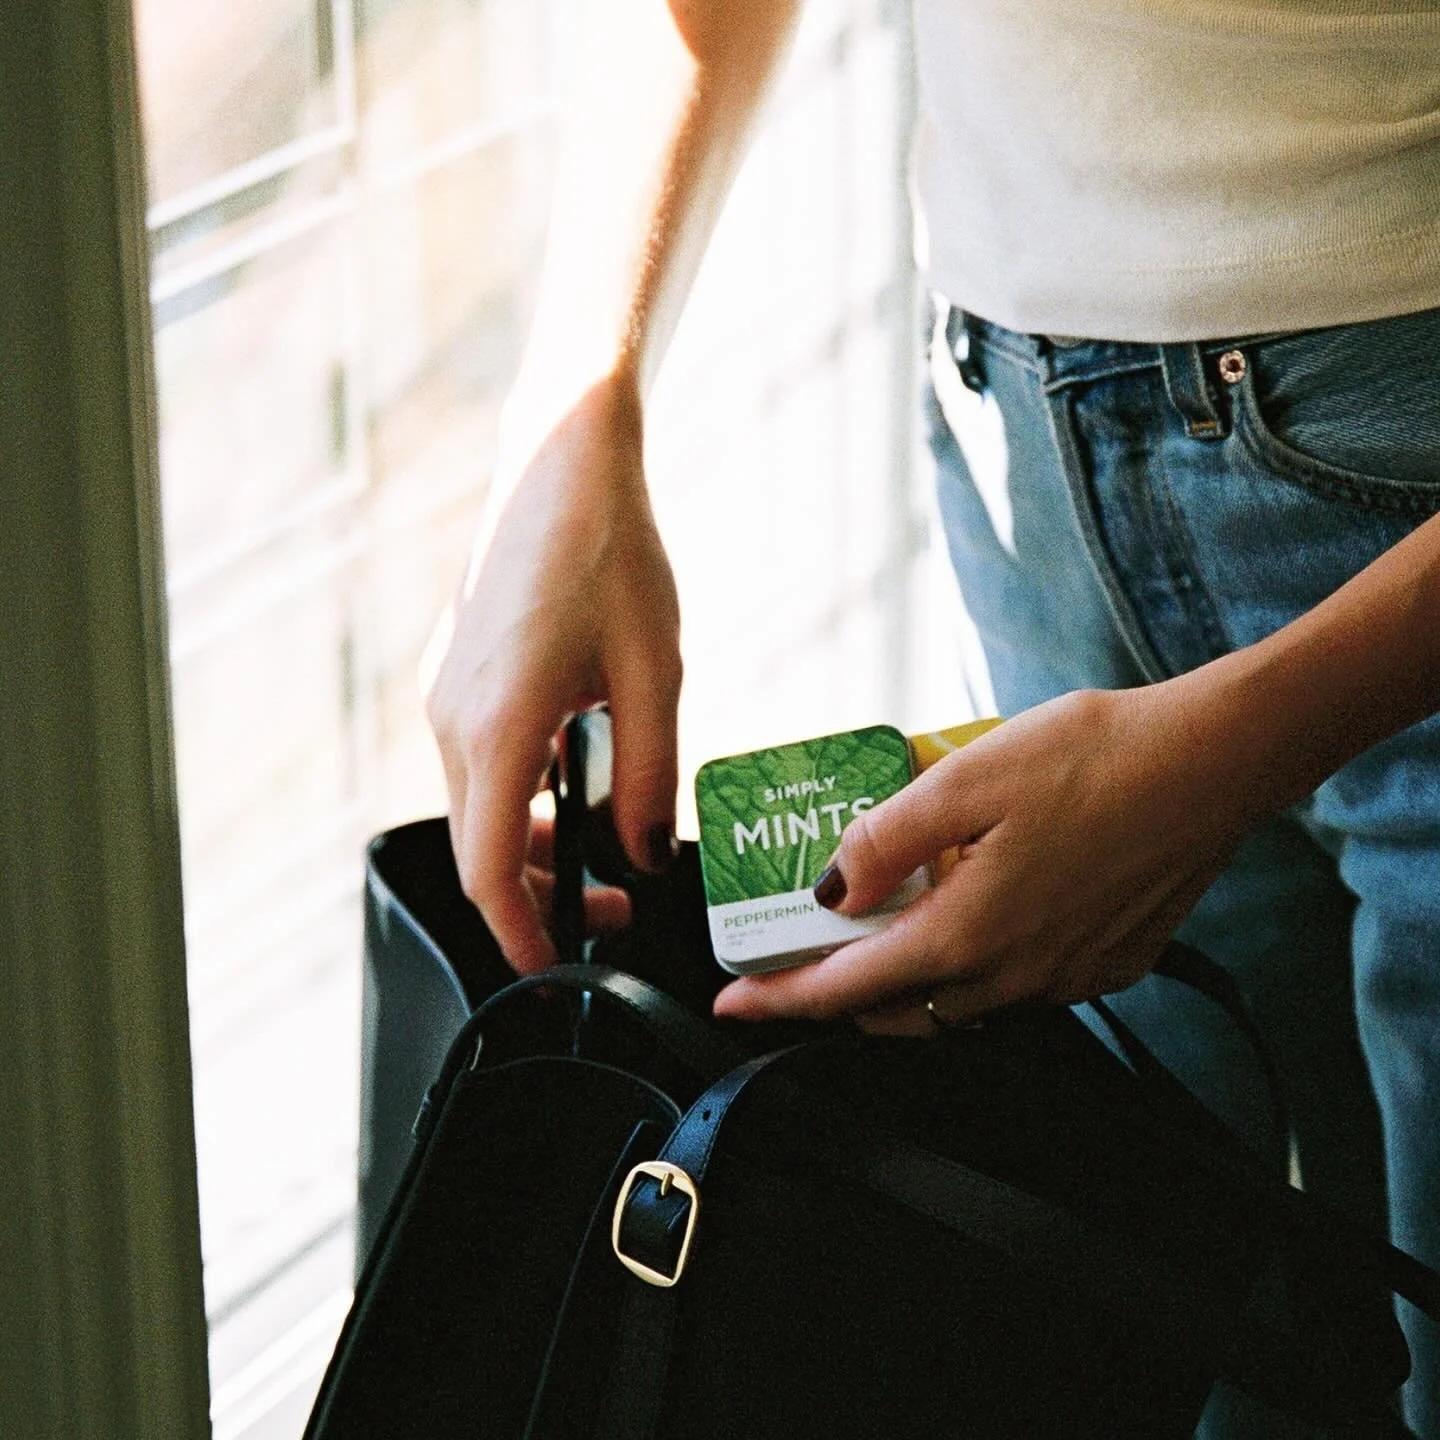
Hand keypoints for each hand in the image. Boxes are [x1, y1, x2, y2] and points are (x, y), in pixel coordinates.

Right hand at [426, 375, 681, 973]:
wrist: (562, 460)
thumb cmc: (613, 553)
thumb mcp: (653, 675)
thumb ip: (650, 778)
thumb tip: (645, 855)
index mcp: (498, 725)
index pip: (487, 869)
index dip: (518, 933)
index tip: (552, 969)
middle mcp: (451, 718)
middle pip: (481, 846)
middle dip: (541, 891)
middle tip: (620, 902)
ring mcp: (443, 694)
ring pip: (477, 805)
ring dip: (533, 840)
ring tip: (608, 843)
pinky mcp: (452, 675)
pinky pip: (477, 760)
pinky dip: (520, 793)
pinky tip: (578, 772)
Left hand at [712, 681, 1257, 1031]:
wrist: (1215, 761)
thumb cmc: (1093, 756)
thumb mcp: (966, 776)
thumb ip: (886, 839)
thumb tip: (829, 889)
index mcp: (967, 932)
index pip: (847, 988)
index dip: (780, 998)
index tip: (731, 1003)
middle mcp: (1014, 975)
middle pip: (898, 1011)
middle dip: (838, 997)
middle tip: (800, 960)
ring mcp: (1066, 978)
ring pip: (957, 1005)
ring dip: (906, 982)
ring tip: (881, 929)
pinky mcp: (1108, 964)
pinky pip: (1016, 987)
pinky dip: (971, 967)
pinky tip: (973, 912)